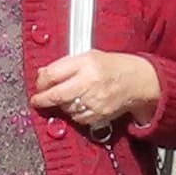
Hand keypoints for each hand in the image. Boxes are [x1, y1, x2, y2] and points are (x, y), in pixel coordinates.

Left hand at [30, 46, 161, 130]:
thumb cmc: (114, 66)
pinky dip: (74, 113)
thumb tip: (43, 73)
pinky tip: (79, 105)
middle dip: (42, 99)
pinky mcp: (99, 115)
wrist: (138, 81)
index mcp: (86, 63)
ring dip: (61, 105)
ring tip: (67, 97)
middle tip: (37, 100)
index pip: (53, 74)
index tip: (38, 85)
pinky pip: (77, 118)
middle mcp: (89, 83)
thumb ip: (65, 64)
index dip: (40, 82)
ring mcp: (94, 101)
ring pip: (65, 108)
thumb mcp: (89, 56)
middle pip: (56, 95)